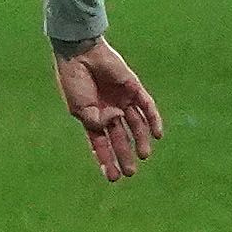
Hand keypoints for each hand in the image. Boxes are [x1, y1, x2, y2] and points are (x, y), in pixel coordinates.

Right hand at [53, 38, 162, 181]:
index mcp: (92, 118)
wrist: (80, 54)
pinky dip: (153, 120)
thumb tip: (112, 126)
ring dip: (140, 141)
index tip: (112, 178)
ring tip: (144, 156)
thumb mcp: (79, 108)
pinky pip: (147, 107)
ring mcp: (122, 101)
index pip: (101, 144)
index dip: (106, 160)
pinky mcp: (134, 89)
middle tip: (130, 172)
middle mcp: (109, 111)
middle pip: (120, 138)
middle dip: (124, 155)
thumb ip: (95, 122)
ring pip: (136, 125)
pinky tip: (157, 135)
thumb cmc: (74, 81)